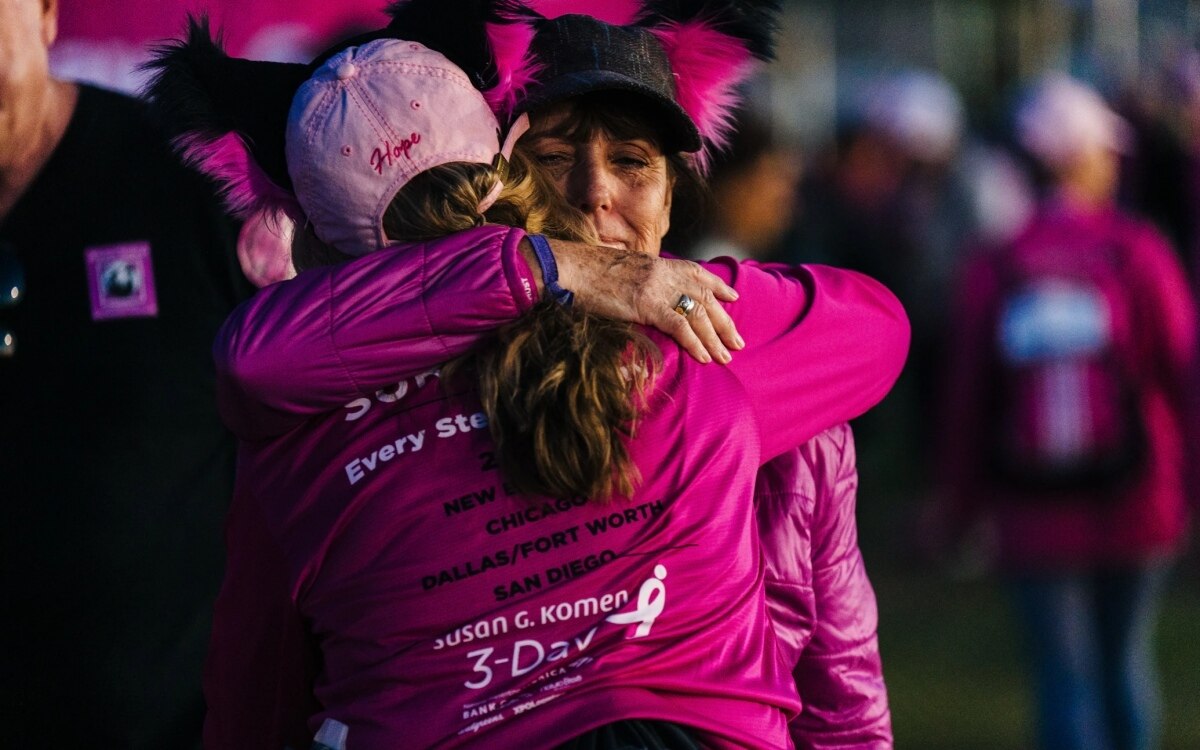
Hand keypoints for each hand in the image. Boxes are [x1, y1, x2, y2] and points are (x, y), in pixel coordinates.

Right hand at [546, 239, 743, 363]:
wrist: (570, 268)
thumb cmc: (587, 272)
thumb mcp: (622, 271)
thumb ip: (641, 280)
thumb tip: (646, 295)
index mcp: (658, 264)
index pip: (697, 273)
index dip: (718, 286)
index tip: (733, 297)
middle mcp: (664, 273)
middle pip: (705, 297)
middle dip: (724, 321)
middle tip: (738, 342)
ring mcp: (657, 288)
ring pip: (698, 314)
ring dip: (715, 338)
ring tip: (727, 356)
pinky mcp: (647, 304)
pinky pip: (679, 326)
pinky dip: (695, 342)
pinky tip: (704, 357)